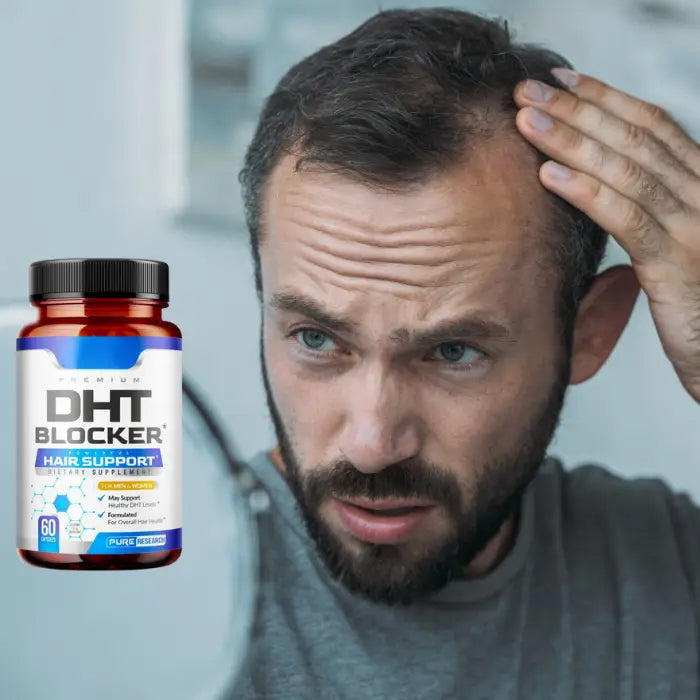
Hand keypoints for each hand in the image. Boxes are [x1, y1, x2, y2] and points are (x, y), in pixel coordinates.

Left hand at [513, 68, 699, 401]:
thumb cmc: (698, 303)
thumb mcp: (676, 245)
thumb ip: (650, 212)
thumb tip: (603, 188)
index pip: (652, 126)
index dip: (605, 98)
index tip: (560, 80)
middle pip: (634, 138)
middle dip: (577, 109)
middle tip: (527, 89)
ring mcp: (694, 226)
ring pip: (626, 170)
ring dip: (571, 141)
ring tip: (526, 121)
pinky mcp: (677, 263)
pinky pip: (626, 218)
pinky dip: (586, 192)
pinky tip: (549, 176)